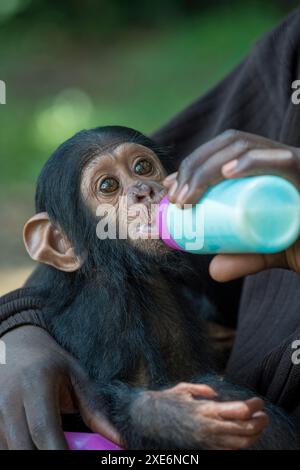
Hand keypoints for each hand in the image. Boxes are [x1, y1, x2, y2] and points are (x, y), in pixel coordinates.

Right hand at [0, 326, 120, 448]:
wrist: (16, 344)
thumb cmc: (50, 362)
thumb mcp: (77, 377)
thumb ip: (94, 410)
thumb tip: (118, 439)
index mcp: (35, 383)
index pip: (44, 429)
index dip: (59, 452)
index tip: (76, 461)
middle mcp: (9, 399)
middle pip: (24, 448)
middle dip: (47, 458)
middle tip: (67, 453)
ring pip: (11, 450)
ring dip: (34, 453)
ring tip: (55, 443)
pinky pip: (3, 447)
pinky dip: (22, 449)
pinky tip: (37, 442)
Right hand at [143, 382, 267, 449]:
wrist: (148, 420)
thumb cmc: (166, 401)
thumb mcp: (183, 389)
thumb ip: (202, 390)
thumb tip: (216, 393)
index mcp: (204, 410)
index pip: (239, 410)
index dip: (253, 406)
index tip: (258, 401)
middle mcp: (208, 427)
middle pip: (244, 429)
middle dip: (259, 422)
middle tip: (264, 415)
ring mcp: (206, 441)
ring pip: (240, 444)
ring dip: (254, 436)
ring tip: (258, 426)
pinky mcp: (204, 449)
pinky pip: (229, 451)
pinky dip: (241, 445)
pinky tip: (244, 437)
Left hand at [164, 130, 299, 279]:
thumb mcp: (270, 251)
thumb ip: (245, 257)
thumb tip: (213, 270)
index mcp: (267, 168)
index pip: (224, 151)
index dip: (193, 163)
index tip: (172, 188)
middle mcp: (280, 158)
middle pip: (228, 144)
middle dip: (194, 166)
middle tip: (178, 198)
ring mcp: (294, 163)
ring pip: (245, 147)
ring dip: (208, 167)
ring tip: (189, 196)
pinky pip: (281, 160)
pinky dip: (252, 161)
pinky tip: (228, 172)